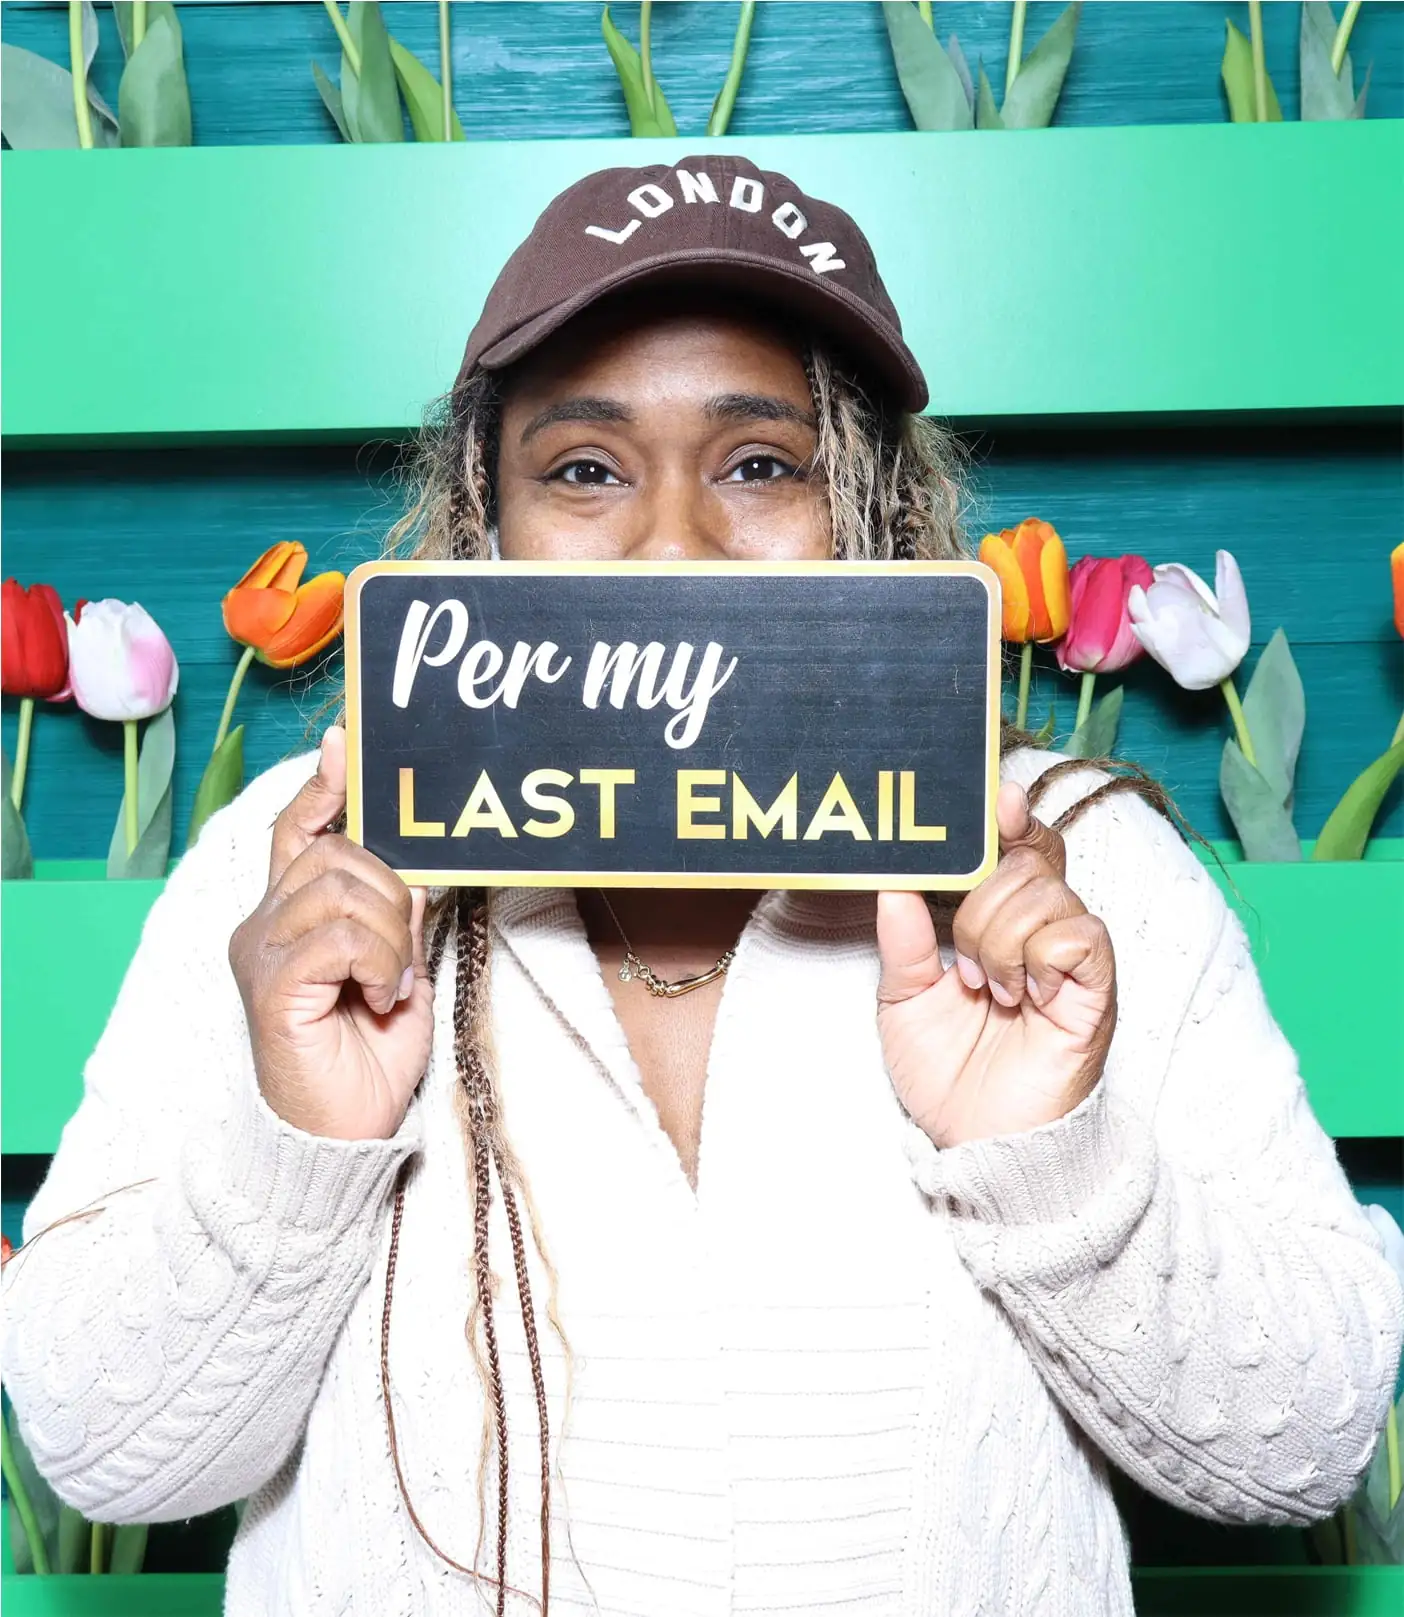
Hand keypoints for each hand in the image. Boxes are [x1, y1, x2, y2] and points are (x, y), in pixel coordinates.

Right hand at [228, 727, 433, 1140]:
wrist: (343, 1136)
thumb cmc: (368, 1058)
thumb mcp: (396, 970)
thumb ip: (396, 915)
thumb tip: (419, 863)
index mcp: (289, 915)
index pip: (297, 831)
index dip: (324, 788)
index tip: (348, 748)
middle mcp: (264, 925)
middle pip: (335, 851)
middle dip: (391, 889)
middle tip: (402, 953)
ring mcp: (262, 952)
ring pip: (341, 886)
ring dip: (390, 934)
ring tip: (390, 985)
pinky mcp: (273, 985)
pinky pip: (341, 937)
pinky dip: (380, 962)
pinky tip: (381, 999)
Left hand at [876, 782, 1115, 1149]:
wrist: (976, 1143)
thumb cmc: (946, 1073)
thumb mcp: (903, 998)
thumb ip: (903, 939)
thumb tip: (893, 880)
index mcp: (1000, 922)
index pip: (1019, 845)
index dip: (1008, 817)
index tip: (991, 800)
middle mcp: (1042, 931)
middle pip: (1028, 858)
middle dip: (979, 900)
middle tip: (962, 961)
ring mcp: (1071, 959)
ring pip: (1045, 893)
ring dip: (998, 940)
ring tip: (989, 992)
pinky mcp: (1095, 991)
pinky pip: (1077, 935)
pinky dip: (1038, 959)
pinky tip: (1024, 998)